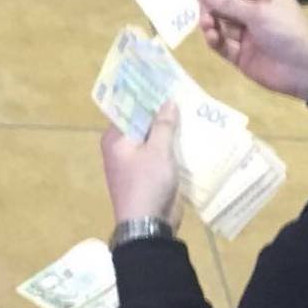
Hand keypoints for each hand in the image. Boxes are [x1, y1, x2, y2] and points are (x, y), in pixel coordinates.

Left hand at [101, 102, 181, 230]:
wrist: (149, 226)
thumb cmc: (147, 183)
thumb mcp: (157, 151)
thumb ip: (163, 124)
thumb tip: (168, 101)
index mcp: (116, 139)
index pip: (129, 109)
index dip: (146, 96)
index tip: (163, 81)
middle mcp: (122, 148)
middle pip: (143, 123)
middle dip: (161, 112)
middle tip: (181, 91)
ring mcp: (136, 162)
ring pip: (154, 139)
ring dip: (170, 129)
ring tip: (191, 108)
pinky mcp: (149, 174)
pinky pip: (161, 154)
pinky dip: (172, 146)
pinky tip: (191, 134)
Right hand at [198, 0, 307, 101]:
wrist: (305, 70)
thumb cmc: (287, 31)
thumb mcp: (258, 13)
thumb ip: (228, 3)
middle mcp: (252, 15)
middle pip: (224, 6)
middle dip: (212, 6)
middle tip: (203, 9)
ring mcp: (245, 36)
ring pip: (221, 26)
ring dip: (211, 24)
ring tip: (208, 25)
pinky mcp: (240, 56)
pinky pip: (223, 46)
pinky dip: (215, 41)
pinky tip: (212, 37)